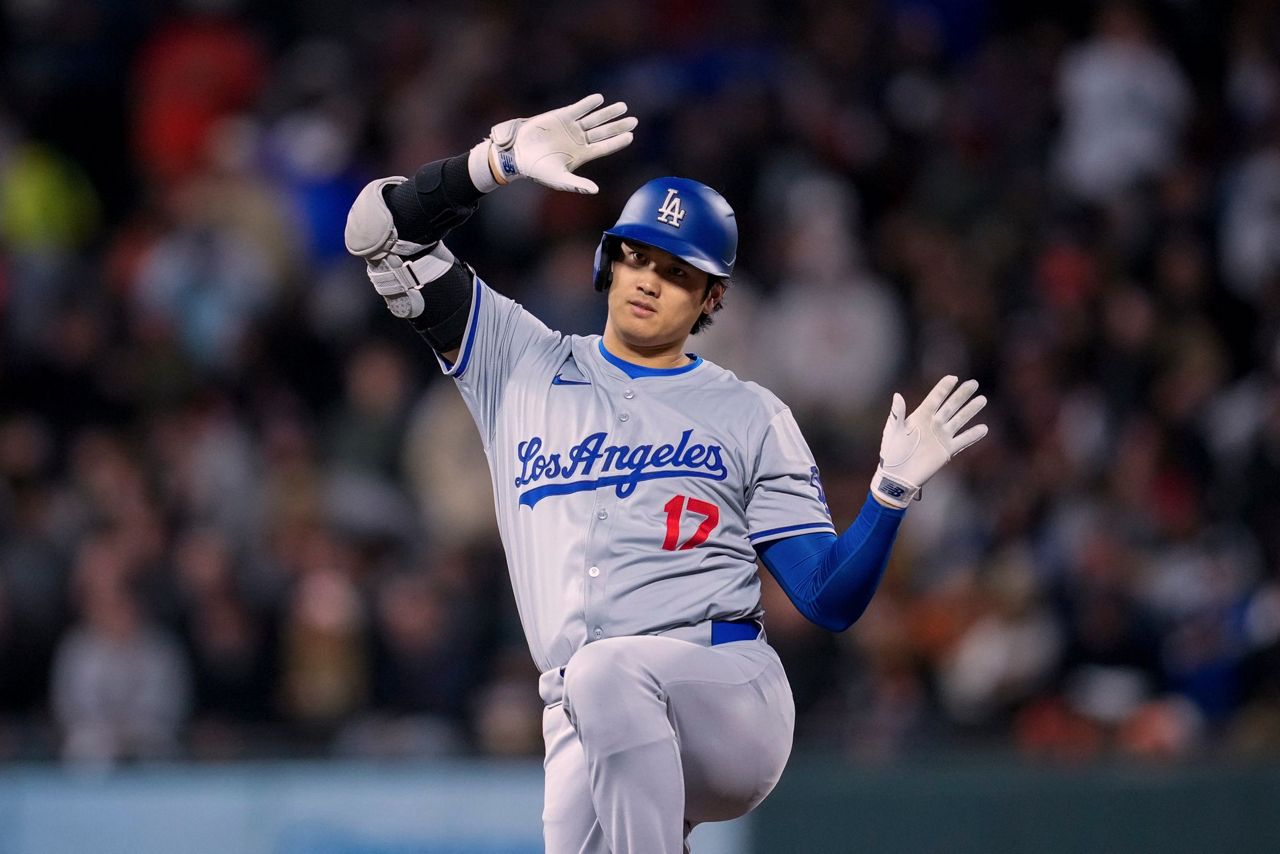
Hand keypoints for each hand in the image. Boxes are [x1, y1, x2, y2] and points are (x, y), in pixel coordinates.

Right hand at [486, 94, 635, 193]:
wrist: (519, 154)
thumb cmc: (538, 170)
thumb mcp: (558, 179)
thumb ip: (577, 184)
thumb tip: (595, 190)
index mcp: (582, 155)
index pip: (604, 147)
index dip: (617, 142)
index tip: (631, 136)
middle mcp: (580, 140)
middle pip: (604, 132)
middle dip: (619, 126)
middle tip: (634, 121)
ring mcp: (572, 127)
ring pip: (594, 119)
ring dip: (608, 113)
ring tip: (623, 107)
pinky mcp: (562, 116)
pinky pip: (578, 109)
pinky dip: (588, 104)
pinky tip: (599, 99)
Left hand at [871, 376, 987, 508]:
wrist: (897, 476)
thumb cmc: (891, 453)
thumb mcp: (892, 431)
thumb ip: (897, 414)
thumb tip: (897, 395)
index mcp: (920, 416)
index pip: (935, 398)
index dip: (943, 388)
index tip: (953, 378)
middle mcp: (933, 424)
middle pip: (951, 406)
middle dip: (962, 394)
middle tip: (974, 383)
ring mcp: (941, 437)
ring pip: (959, 420)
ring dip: (971, 410)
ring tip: (982, 400)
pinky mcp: (947, 451)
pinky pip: (963, 440)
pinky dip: (973, 435)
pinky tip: (984, 428)